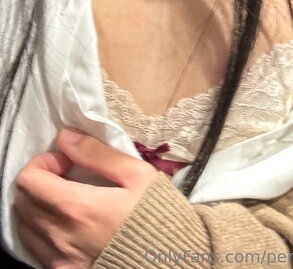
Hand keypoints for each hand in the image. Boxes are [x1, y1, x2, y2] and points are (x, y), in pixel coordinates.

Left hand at [14, 128, 158, 267]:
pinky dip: (43, 229)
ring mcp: (59, 260)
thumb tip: (66, 136)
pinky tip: (68, 222)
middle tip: (67, 175)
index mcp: (78, 209)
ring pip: (25, 226)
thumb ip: (98, 154)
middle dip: (40, 180)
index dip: (44, 161)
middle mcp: (61, 238)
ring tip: (67, 198)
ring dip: (39, 205)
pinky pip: (36, 248)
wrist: (170, 260)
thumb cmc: (157, 214)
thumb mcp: (137, 175)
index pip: (29, 180)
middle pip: (22, 201)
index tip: (68, 161)